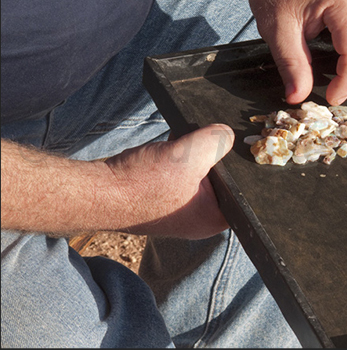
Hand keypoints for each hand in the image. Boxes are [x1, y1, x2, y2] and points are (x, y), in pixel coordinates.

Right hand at [105, 124, 233, 239]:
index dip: (244, 166)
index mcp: (215, 219)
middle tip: (212, 140)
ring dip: (195, 154)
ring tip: (185, 145)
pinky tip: (174, 144)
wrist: (96, 192)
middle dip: (218, 157)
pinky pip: (182, 172)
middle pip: (224, 179)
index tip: (241, 146)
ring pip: (201, 172)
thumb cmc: (141, 184)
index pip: (245, 192)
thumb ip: (216, 141)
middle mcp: (201, 218)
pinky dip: (179, 156)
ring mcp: (181, 208)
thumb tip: (227, 133)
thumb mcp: (190, 155)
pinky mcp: (164, 196)